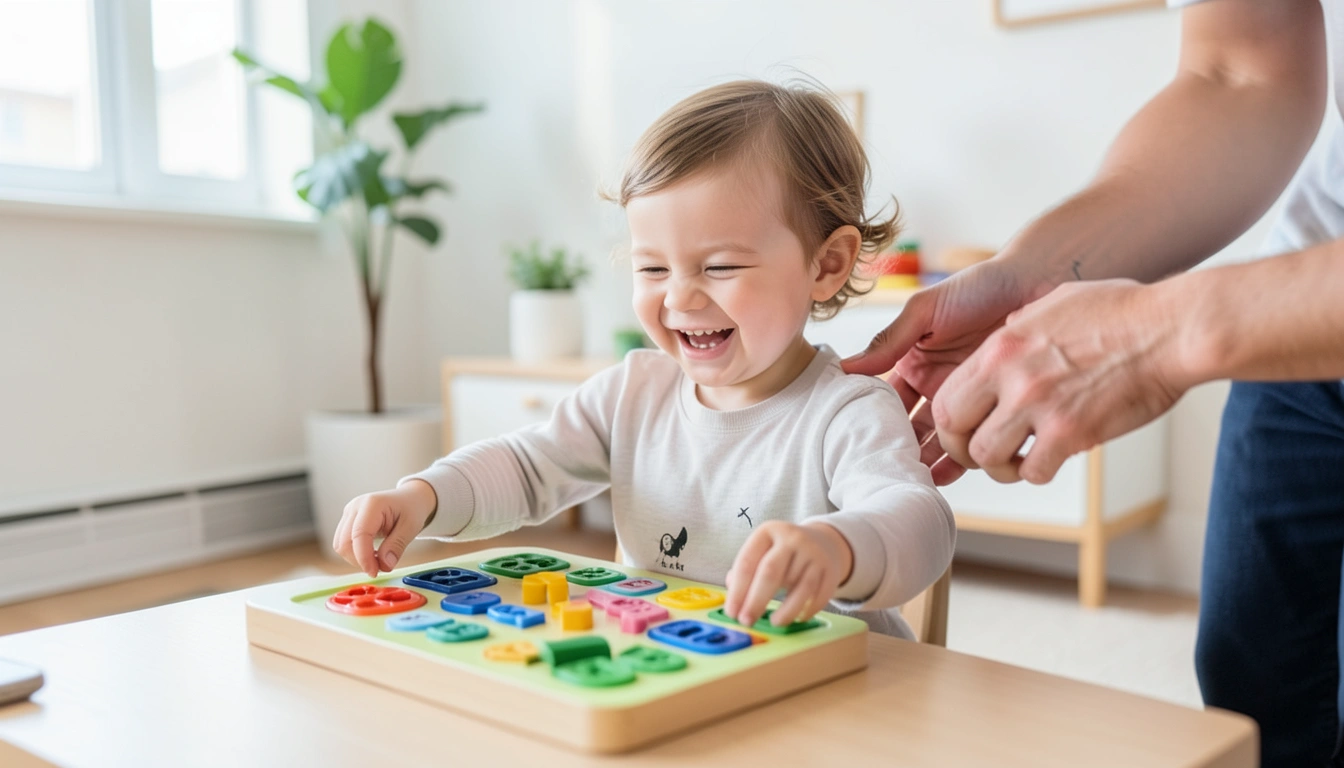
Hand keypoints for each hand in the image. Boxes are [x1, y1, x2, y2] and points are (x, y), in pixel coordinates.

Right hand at [332, 480, 437, 577]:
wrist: (410, 498)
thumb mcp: (411, 527)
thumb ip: (397, 546)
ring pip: (340, 545)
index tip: (374, 572)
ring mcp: (349, 513)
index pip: (359, 535)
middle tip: (379, 568)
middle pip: (344, 542)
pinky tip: (371, 554)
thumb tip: (384, 566)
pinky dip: (355, 554)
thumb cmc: (411, 508)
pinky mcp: (348, 521)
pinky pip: (343, 543)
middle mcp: (355, 506)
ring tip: (377, 560)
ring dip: (356, 559)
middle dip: (359, 560)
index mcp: (372, 504)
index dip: (364, 558)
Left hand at [723, 521, 853, 627]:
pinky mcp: (830, 570)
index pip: (747, 562)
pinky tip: (797, 618)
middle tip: (746, 621)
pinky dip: (807, 610)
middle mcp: (792, 539)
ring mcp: (814, 553)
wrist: (823, 542)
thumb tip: (735, 600)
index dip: (737, 590)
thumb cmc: (783, 553)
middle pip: (770, 572)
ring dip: (785, 610)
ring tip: (774, 623)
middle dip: (756, 601)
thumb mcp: (763, 551)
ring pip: (799, 586)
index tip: (732, 612)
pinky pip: (819, 595)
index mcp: (768, 531)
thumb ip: (745, 571)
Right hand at [842, 259, 1033, 484]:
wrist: (1039, 283)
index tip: (861, 445)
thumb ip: (889, 341)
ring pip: (940, 442)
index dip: (872, 423)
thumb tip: (845, 366)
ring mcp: (966, 401)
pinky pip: (976, 442)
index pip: (884, 402)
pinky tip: (948, 478)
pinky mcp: (995, 410)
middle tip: (888, 472)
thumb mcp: (925, 310)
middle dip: (899, 451)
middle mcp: (935, 386)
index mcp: (912, 363)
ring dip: (927, 462)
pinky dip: (961, 463)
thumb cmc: (980, 286)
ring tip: (915, 480)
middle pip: (909, 430)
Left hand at [934, 279, 1189, 483]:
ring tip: (1021, 460)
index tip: (966, 427)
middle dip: (964, 447)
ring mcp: (1038, 404)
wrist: (1173, 329)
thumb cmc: (1126, 312)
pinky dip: (1038, 471)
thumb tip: (1007, 331)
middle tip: (985, 453)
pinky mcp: (1071, 431)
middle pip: (954, 429)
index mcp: (1001, 346)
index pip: (946, 395)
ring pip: (988, 457)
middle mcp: (1011, 376)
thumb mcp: (1054, 303)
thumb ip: (1021, 325)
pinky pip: (1034, 471)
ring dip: (1001, 466)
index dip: (950, 420)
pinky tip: (1052, 459)